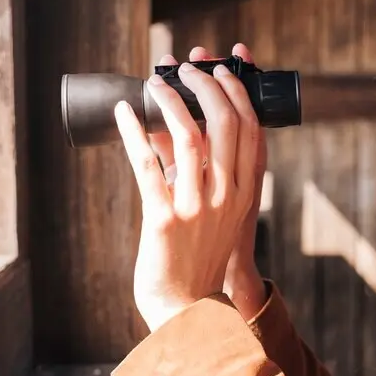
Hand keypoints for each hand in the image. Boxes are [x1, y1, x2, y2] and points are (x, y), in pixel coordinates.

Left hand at [116, 55, 261, 330]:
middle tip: (186, 68)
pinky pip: (147, 165)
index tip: (219, 69)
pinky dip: (134, 132)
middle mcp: (226, 198)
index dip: (236, 92)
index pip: (251, 130)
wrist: (183, 307)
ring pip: (189, 138)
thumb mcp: (217, 214)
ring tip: (155, 82)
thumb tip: (174, 127)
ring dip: (171, 101)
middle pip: (225, 124)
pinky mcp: (163, 219)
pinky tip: (124, 111)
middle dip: (206, 85)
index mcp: (245, 195)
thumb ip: (206, 176)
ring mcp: (196, 209)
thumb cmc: (196, 257)